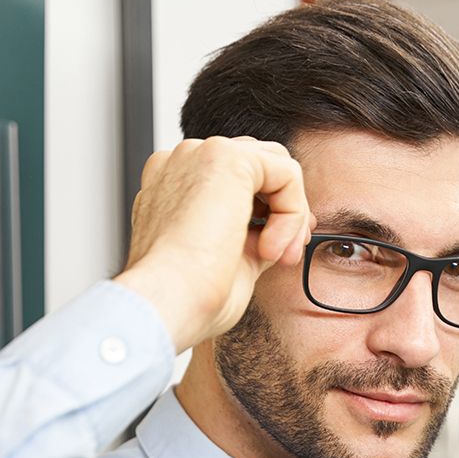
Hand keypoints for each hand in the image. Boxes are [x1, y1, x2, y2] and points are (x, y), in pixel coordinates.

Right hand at [114, 136, 313, 352]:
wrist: (167, 303)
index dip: (269, 213)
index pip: (238, 182)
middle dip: (287, 211)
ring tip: (275, 257)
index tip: (279, 253)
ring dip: (291, 216)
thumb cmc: (187, 296)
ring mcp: (201, 155)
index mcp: (174, 186)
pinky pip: (287, 174)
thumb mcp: (229, 261)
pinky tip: (269, 249)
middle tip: (287, 255)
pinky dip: (291, 215)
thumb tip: (283, 232)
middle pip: (261, 168)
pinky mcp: (228, 158)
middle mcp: (184, 163)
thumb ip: (253, 236)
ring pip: (278, 169)